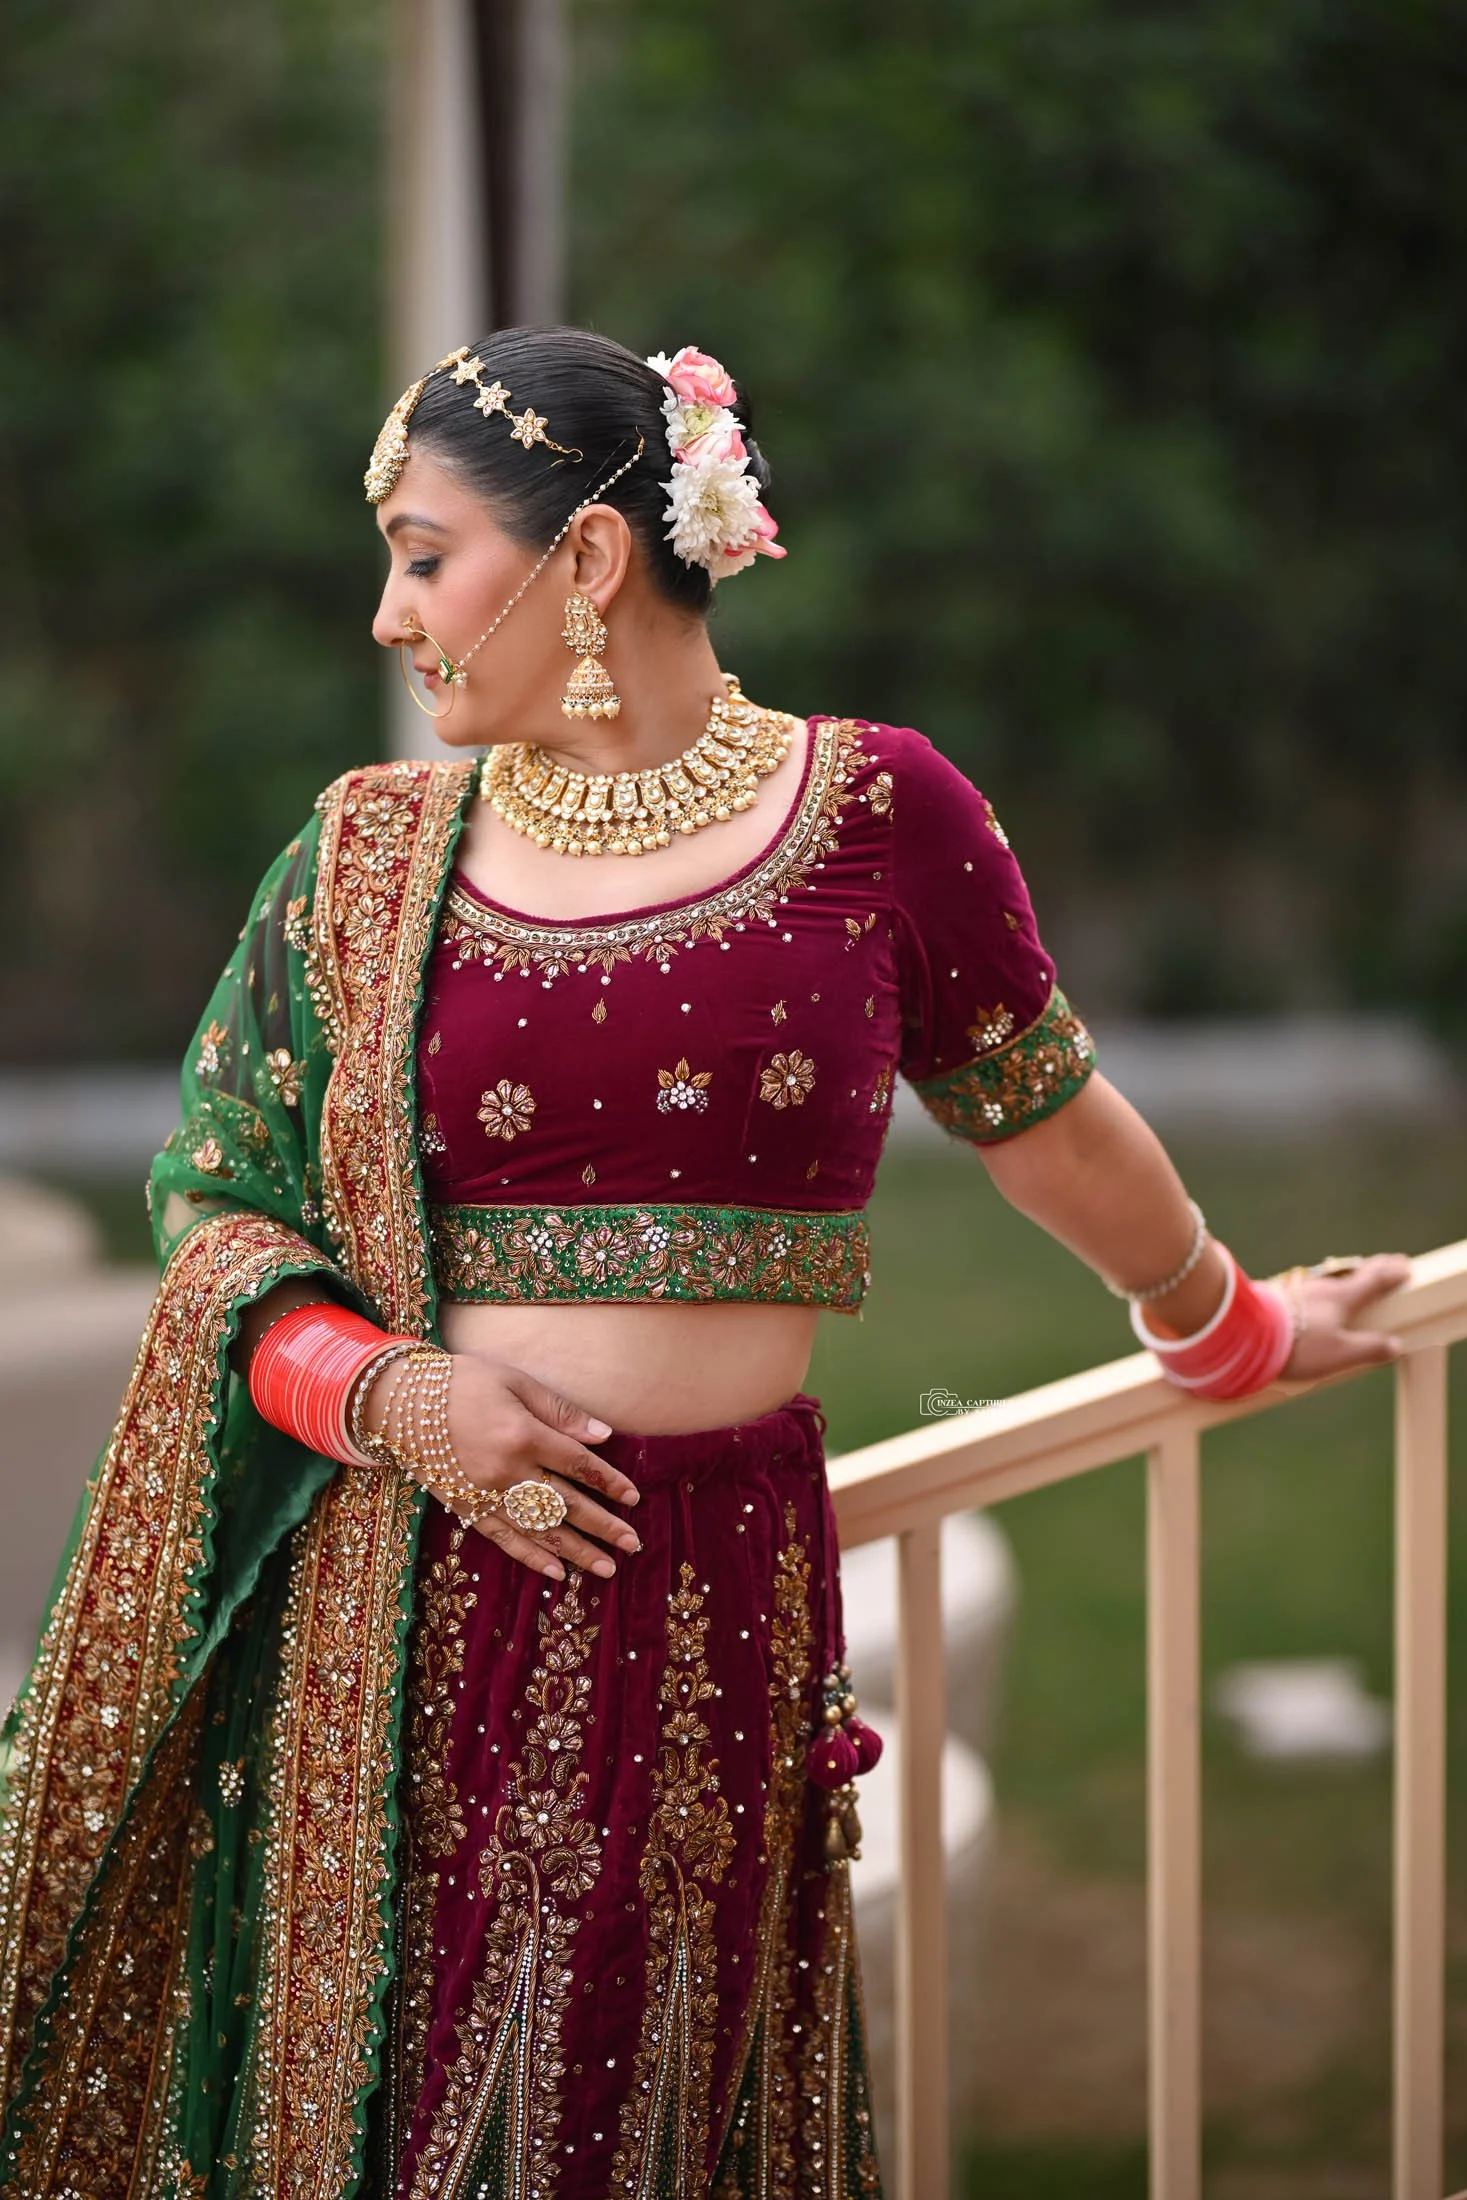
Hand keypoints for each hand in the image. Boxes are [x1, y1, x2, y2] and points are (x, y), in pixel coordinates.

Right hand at [364, 1352, 641, 1582]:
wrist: (399, 1401)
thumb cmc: (462, 1381)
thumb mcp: (514, 1381)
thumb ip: (559, 1410)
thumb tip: (602, 1434)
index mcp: (523, 1435)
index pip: (578, 1465)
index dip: (609, 1482)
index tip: (633, 1498)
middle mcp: (507, 1472)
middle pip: (565, 1505)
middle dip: (602, 1526)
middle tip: (632, 1544)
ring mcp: (485, 1495)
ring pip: (539, 1530)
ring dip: (575, 1551)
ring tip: (605, 1568)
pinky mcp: (466, 1509)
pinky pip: (504, 1539)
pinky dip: (531, 1557)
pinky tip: (556, 1572)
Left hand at [1277, 1252, 1412, 1381]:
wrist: (1244, 1334)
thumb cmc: (1298, 1345)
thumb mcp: (1340, 1354)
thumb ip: (1369, 1349)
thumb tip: (1396, 1345)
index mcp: (1342, 1297)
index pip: (1374, 1281)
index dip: (1391, 1274)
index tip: (1405, 1266)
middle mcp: (1321, 1287)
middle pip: (1353, 1273)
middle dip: (1374, 1267)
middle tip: (1389, 1261)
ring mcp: (1297, 1289)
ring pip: (1329, 1279)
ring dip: (1346, 1277)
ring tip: (1354, 1280)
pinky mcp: (1277, 1296)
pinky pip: (1309, 1289)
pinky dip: (1323, 1288)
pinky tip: (1315, 1295)